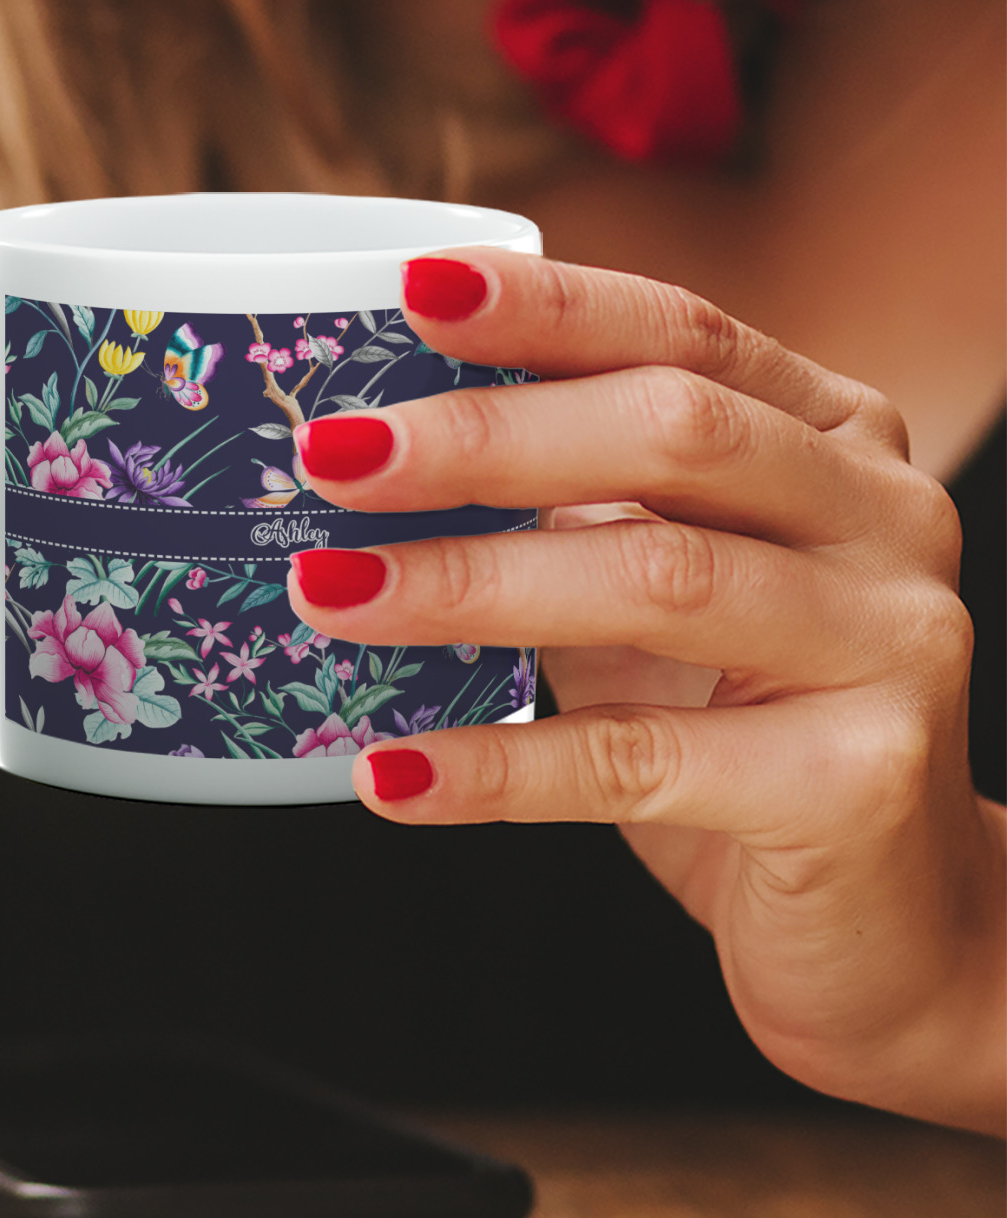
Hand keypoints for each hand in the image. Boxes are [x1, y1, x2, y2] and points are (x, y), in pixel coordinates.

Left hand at [288, 249, 1005, 1133]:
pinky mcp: (857, 782)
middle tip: (332, 458)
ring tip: (326, 594)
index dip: (547, 308)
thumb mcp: (662, 595)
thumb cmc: (745, 733)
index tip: (411, 294)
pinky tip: (391, 775)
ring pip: (657, 578)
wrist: (888, 924)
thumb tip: (377, 462)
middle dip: (485, 437)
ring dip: (467, 583)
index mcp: (834, 442)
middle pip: (673, 434)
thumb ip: (576, 513)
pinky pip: (642, 759)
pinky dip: (499, 765)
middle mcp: (884, 519)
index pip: (685, 335)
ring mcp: (893, 645)